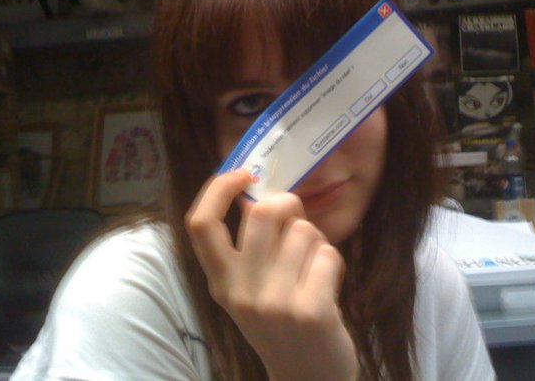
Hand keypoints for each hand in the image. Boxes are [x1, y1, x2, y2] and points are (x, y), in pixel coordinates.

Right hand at [185, 170, 357, 380]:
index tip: (244, 175)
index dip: (219, 188)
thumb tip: (264, 191)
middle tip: (298, 225)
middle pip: (262, 212)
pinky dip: (333, 262)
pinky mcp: (309, 311)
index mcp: (221, 282)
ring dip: (316, 241)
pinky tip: (328, 285)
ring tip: (313, 269)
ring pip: (303, 230)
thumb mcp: (251, 289)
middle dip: (289, 206)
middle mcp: (240, 291)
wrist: (306, 379)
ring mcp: (274, 303)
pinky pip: (328, 254)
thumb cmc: (282, 323)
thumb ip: (251, 247)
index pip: (200, 223)